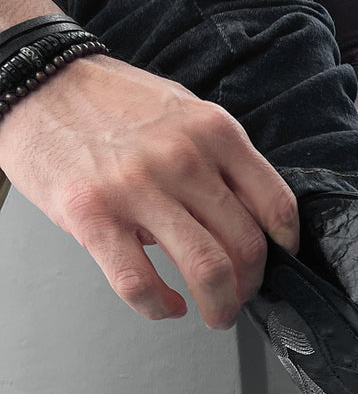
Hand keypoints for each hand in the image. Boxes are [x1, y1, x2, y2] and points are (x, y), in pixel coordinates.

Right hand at [0, 54, 298, 328]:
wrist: (37, 80)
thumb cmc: (112, 102)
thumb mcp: (184, 114)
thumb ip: (220, 163)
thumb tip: (244, 222)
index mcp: (215, 133)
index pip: (275, 205)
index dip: (284, 247)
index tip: (279, 262)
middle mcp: (183, 158)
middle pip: (246, 246)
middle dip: (251, 285)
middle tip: (242, 295)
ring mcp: (138, 187)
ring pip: (206, 270)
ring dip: (219, 305)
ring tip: (215, 313)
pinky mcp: (92, 214)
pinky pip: (139, 282)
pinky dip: (161, 307)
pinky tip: (167, 306)